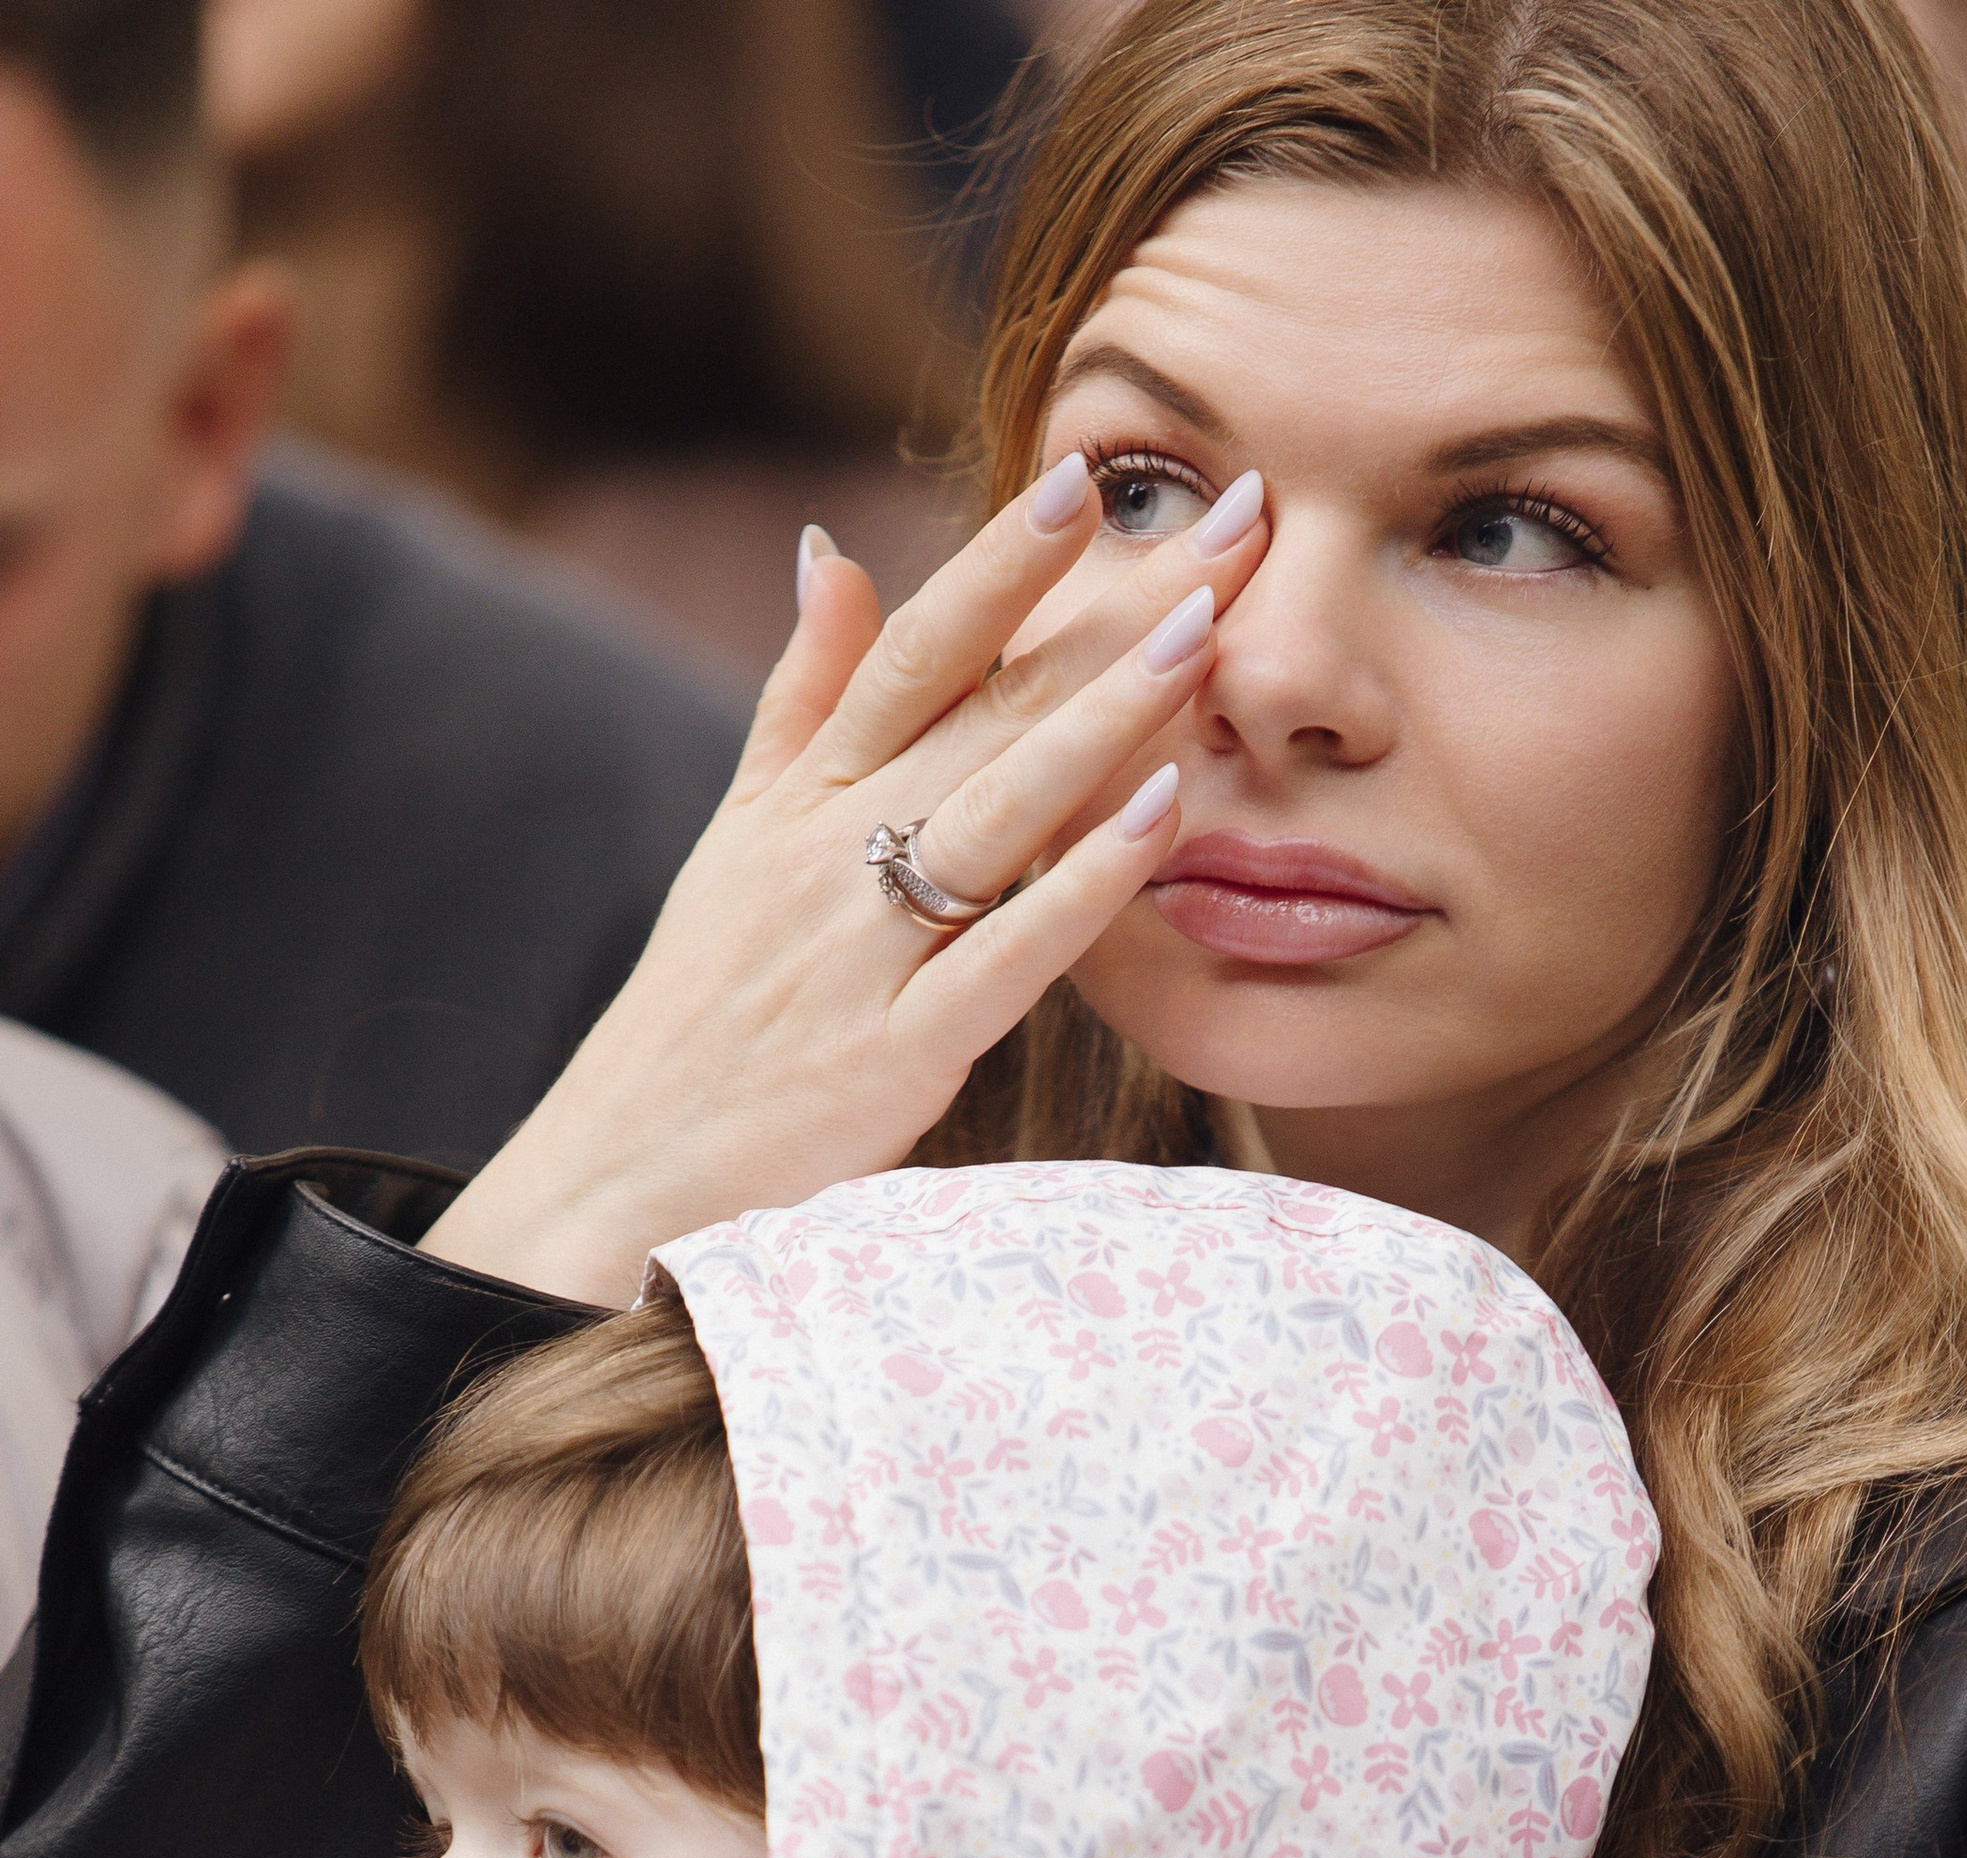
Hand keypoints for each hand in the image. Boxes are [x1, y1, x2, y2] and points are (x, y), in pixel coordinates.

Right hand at [429, 458, 1267, 1306]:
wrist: (627, 1169)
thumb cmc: (702, 1011)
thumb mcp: (736, 837)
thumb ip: (800, 697)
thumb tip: (836, 549)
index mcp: (803, 795)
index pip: (914, 648)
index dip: (1002, 562)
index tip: (1092, 476)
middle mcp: (831, 850)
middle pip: (989, 706)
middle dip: (1114, 611)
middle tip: (1235, 524)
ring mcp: (864, 949)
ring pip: (999, 808)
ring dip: (1107, 717)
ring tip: (1208, 632)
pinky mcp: (897, 1051)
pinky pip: (1004, 956)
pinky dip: (1081, 887)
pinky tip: (1161, 821)